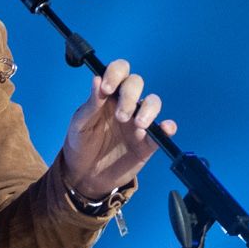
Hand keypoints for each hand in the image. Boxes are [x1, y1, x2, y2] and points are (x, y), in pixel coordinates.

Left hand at [56, 58, 174, 204]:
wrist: (85, 176)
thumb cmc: (80, 145)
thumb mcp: (80, 124)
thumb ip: (91, 104)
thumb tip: (97, 78)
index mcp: (108, 95)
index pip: (119, 71)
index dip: (116, 73)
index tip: (108, 89)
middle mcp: (125, 103)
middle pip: (136, 84)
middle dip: (130, 95)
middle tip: (120, 116)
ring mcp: (138, 122)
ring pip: (153, 103)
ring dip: (149, 109)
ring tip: (138, 125)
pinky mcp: (148, 142)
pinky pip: (163, 131)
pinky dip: (168, 127)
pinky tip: (165, 128)